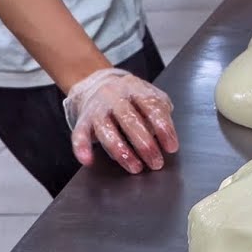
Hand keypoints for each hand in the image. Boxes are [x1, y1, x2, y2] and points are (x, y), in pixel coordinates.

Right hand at [63, 68, 178, 174]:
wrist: (97, 84)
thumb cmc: (129, 97)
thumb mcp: (148, 96)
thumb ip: (160, 112)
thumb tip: (166, 136)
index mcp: (135, 88)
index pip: (152, 107)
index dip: (164, 128)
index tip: (171, 147)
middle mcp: (114, 96)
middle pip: (130, 121)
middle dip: (145, 145)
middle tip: (156, 162)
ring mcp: (97, 108)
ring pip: (107, 130)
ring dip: (121, 151)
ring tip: (135, 167)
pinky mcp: (83, 120)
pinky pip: (79, 134)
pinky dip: (82, 148)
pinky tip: (89, 160)